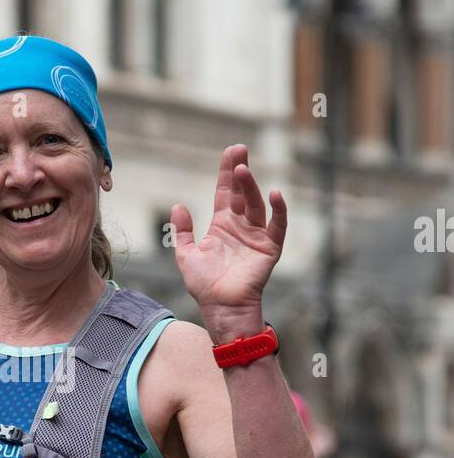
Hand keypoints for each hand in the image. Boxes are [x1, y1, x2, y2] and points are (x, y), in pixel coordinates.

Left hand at [171, 146, 286, 332]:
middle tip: (239, 150)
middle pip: (242, 193)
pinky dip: (279, 210)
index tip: (231, 152)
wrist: (220, 307)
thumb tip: (178, 205)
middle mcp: (240, 227)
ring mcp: (256, 236)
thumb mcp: (186, 255)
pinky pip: (277, 226)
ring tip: (243, 170)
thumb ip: (182, 231)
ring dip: (251, 187)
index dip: (226, 173)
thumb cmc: (204, 286)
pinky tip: (275, 193)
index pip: (225, 193)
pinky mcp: (269, 249)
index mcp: (222, 226)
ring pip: (256, 204)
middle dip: (240, 172)